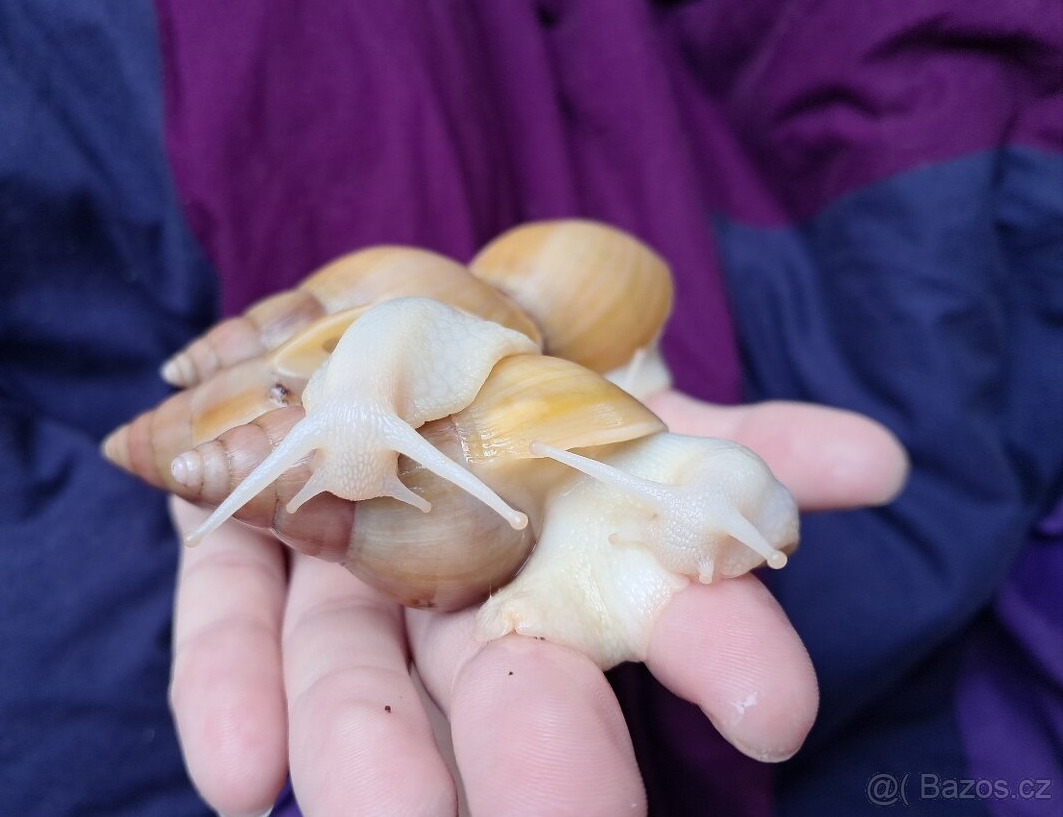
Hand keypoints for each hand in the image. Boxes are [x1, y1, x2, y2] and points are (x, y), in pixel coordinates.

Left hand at [167, 391, 907, 815]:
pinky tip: (234, 774)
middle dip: (529, 762)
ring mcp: (350, 585)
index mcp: (573, 577)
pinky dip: (225, 688)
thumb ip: (747, 445)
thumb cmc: (540, 387)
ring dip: (358, 750)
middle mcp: (466, 611)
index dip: (718, 658)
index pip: (659, 629)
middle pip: (499, 698)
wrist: (383, 336)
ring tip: (343, 808)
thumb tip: (879, 463)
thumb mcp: (647, 410)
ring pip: (353, 682)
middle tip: (540, 815)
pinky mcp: (244, 544)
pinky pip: (229, 624)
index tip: (776, 710)